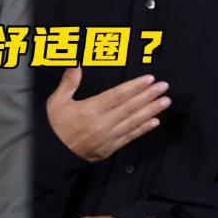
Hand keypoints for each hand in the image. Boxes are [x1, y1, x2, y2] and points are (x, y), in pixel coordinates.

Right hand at [47, 66, 170, 160]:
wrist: (52, 153)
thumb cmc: (54, 125)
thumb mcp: (57, 100)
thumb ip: (69, 82)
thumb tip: (77, 64)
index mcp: (90, 110)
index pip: (118, 95)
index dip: (134, 87)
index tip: (148, 79)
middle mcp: (102, 124)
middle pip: (130, 107)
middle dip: (148, 96)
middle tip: (163, 87)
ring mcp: (108, 137)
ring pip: (134, 122)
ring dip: (151, 111)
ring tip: (165, 102)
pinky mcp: (110, 148)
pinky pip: (130, 137)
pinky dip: (143, 129)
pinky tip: (154, 121)